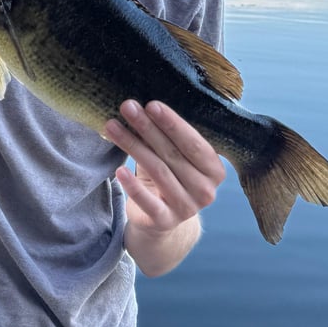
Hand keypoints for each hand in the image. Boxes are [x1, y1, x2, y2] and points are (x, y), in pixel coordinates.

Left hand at [103, 98, 225, 239]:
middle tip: (128, 108)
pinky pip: (147, 201)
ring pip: (157, 171)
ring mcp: (187, 208)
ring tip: (112, 127)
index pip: (193, 143)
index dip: (172, 123)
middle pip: (172, 154)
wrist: (161, 220)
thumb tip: (144, 107)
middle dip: (148, 128)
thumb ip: (168, 137)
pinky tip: (118, 170)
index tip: (151, 105)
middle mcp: (205, 191)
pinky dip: (133, 186)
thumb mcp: (175, 157)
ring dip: (133, 146)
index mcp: (215, 170)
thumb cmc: (170, 176)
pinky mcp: (165, 221)